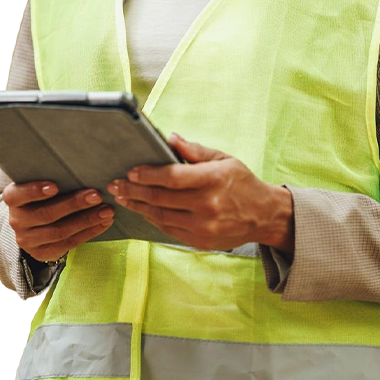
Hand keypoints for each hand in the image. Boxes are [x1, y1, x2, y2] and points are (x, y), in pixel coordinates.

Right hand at [2, 181, 114, 262]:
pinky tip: (103, 222)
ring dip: (87, 220)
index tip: (55, 186)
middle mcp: (17, 221)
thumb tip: (83, 166)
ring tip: (107, 210)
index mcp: (13, 199)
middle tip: (96, 195)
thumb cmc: (44, 195)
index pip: (17, 195)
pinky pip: (68, 243)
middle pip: (46, 214)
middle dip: (74, 204)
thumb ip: (54, 176)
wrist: (34, 223)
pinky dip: (89, 232)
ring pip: (59, 231)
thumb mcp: (42, 183)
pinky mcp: (42, 253)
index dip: (34, 191)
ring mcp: (28, 240)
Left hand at [107, 134, 293, 251]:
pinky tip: (142, 210)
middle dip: (133, 191)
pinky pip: (168, 230)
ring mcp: (202, 226)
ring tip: (123, 198)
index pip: (172, 177)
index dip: (148, 175)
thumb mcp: (224, 159)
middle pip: (160, 198)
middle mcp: (207, 205)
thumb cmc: (242, 183)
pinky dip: (153, 219)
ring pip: (160, 216)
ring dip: (138, 206)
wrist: (263, 216)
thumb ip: (195, 150)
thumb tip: (170, 139)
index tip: (130, 172)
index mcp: (213, 180)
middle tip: (115, 185)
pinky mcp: (199, 241)